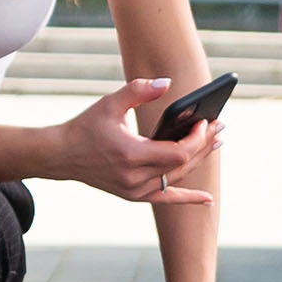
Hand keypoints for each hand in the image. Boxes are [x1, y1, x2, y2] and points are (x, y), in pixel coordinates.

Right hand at [51, 78, 215, 204]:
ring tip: (216, 142)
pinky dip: (188, 198)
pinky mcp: (133, 196)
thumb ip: (139, 90)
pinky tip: (208, 199)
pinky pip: (167, 198)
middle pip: (183, 165)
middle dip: (204, 144)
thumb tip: (168, 83)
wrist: (61, 156)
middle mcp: (135, 177)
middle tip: (219, 126)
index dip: (197, 139)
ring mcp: (135, 190)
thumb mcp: (110, 103)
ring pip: (178, 178)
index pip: (178, 153)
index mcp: (131, 154)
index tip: (206, 121)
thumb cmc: (86, 127)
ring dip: (199, 160)